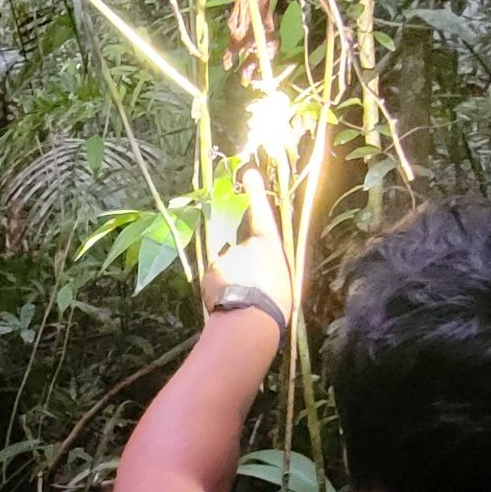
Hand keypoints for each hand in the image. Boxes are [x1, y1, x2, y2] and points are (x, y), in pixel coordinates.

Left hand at [200, 167, 293, 323]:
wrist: (249, 318)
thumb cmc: (275, 303)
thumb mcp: (281, 281)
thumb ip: (270, 268)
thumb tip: (262, 273)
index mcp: (268, 246)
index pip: (262, 214)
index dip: (255, 194)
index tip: (249, 174)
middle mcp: (244, 246)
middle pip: (242, 253)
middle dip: (245, 270)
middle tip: (254, 293)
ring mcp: (224, 258)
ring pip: (227, 269)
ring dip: (232, 282)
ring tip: (242, 304)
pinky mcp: (209, 273)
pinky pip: (215, 281)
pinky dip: (220, 291)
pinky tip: (228, 305)